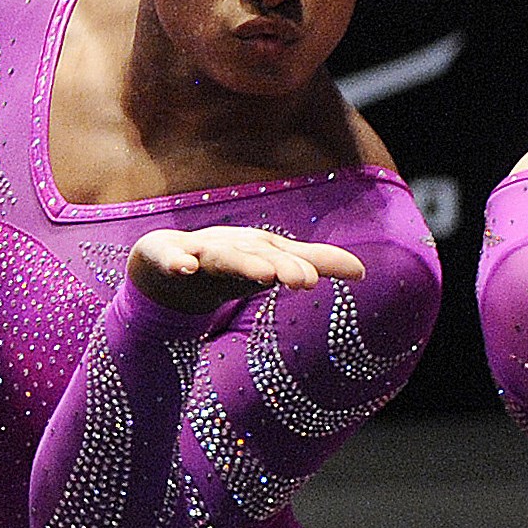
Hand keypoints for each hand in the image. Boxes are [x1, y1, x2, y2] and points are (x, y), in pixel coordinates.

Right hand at [124, 226, 367, 317]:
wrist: (167, 264)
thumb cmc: (229, 260)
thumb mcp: (272, 263)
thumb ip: (314, 263)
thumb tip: (363, 271)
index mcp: (257, 250)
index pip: (285, 257)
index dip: (306, 265)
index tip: (330, 278)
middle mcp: (232, 248)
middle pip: (257, 256)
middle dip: (280, 265)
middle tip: (303, 280)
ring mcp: (198, 252)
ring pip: (221, 257)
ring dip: (242, 263)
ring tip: (263, 275)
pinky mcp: (165, 256)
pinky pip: (170, 258)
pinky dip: (177, 260)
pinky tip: (186, 267)